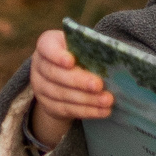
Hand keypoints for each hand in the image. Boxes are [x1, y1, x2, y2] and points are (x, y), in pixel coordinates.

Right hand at [30, 28, 113, 146]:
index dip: (57, 55)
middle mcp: (39, 65)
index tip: (71, 61)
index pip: (46, 46)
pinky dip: (87, 111)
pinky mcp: (48, 105)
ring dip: (86, 99)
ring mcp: (40, 87)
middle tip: (99, 85)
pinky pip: (67, 109)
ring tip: (107, 100)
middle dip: (78, 81)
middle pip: (55, 74)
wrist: (64, 78)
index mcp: (47, 45)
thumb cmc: (79, 56)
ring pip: (61, 94)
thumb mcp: (82, 47)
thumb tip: (117, 56)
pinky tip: (103, 111)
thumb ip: (91, 50)